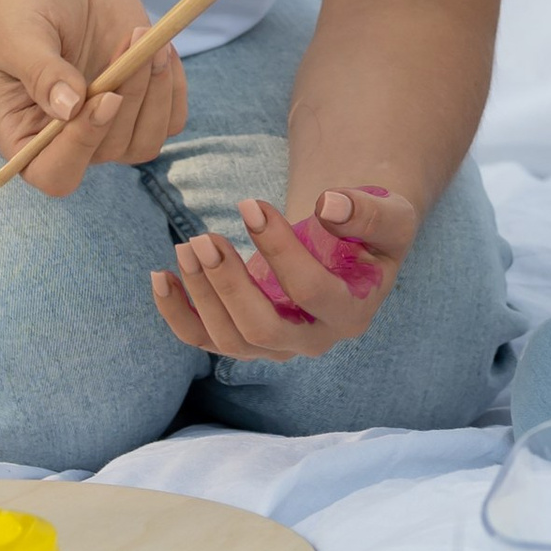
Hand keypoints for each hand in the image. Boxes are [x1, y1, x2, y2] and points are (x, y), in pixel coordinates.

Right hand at [0, 0, 186, 198]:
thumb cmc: (28, 9)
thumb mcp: (20, 32)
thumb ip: (40, 71)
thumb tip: (69, 110)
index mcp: (24, 136)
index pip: (55, 173)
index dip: (81, 147)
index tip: (106, 97)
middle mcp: (68, 144)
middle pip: (109, 150)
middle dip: (129, 95)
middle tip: (133, 37)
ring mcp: (109, 130)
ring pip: (146, 141)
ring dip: (155, 91)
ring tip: (145, 35)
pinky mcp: (142, 111)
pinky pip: (172, 119)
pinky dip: (173, 85)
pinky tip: (158, 45)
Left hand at [154, 183, 419, 363]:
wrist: (352, 245)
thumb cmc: (370, 228)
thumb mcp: (390, 214)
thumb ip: (367, 212)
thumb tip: (328, 205)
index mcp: (352, 313)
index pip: (311, 291)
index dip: (279, 250)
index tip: (250, 205)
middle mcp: (314, 340)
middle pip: (262, 329)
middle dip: (228, 285)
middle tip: (203, 239)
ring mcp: (276, 345)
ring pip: (230, 340)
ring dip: (202, 295)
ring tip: (186, 246)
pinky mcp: (245, 338)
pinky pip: (205, 338)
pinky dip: (179, 313)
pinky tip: (161, 277)